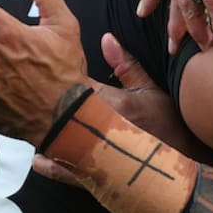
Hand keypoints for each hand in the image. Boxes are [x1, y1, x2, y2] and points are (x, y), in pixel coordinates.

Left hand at [32, 31, 173, 187]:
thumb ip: (126, 65)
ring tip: (36, 121)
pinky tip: (42, 155)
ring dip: (43, 128)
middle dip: (45, 100)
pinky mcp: (84, 175)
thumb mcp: (151, 92)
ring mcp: (87, 152)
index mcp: (107, 102)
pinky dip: (46, 161)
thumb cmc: (168, 130)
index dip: (59, 74)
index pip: (70, 80)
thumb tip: (106, 38)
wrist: (176, 171)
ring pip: (48, 136)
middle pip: (53, 107)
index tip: (54, 69)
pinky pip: (53, 168)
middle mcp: (93, 127)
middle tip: (39, 92)